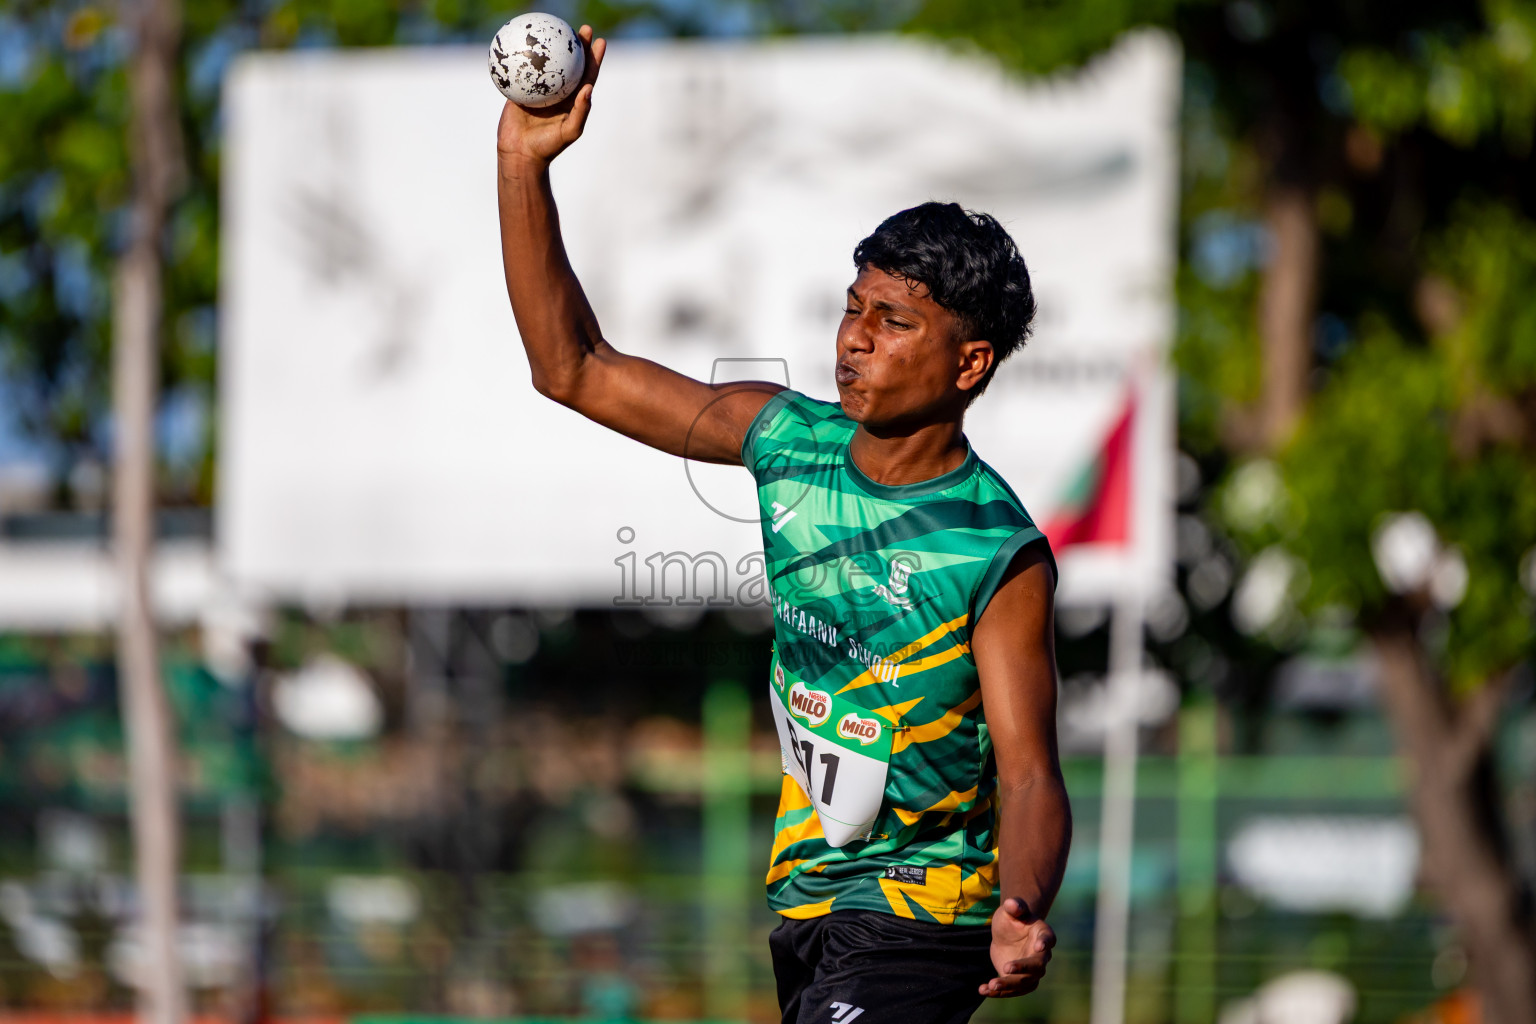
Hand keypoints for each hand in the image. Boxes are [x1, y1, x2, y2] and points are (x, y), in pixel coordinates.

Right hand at [496, 25, 605, 167]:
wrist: (520, 154)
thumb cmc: (548, 147)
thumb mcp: (569, 132)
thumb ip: (581, 112)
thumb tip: (589, 89)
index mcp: (573, 100)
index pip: (587, 74)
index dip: (594, 58)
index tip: (599, 41)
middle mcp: (558, 92)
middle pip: (570, 63)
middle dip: (577, 45)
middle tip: (581, 29)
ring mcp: (539, 89)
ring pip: (547, 63)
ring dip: (552, 45)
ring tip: (554, 28)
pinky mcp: (521, 89)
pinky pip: (522, 70)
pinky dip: (524, 57)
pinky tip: (525, 42)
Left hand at [979, 897, 1054, 997]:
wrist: (1007, 934)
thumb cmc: (1012, 919)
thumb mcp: (1010, 910)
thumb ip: (1014, 906)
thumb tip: (1012, 903)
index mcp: (1042, 934)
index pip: (1048, 939)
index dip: (1045, 943)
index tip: (1040, 946)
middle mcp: (1041, 955)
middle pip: (1037, 967)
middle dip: (1023, 969)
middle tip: (1005, 968)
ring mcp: (1031, 971)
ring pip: (1025, 983)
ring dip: (1008, 986)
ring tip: (990, 985)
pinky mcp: (1019, 981)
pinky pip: (1012, 990)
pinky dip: (998, 992)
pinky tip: (983, 990)